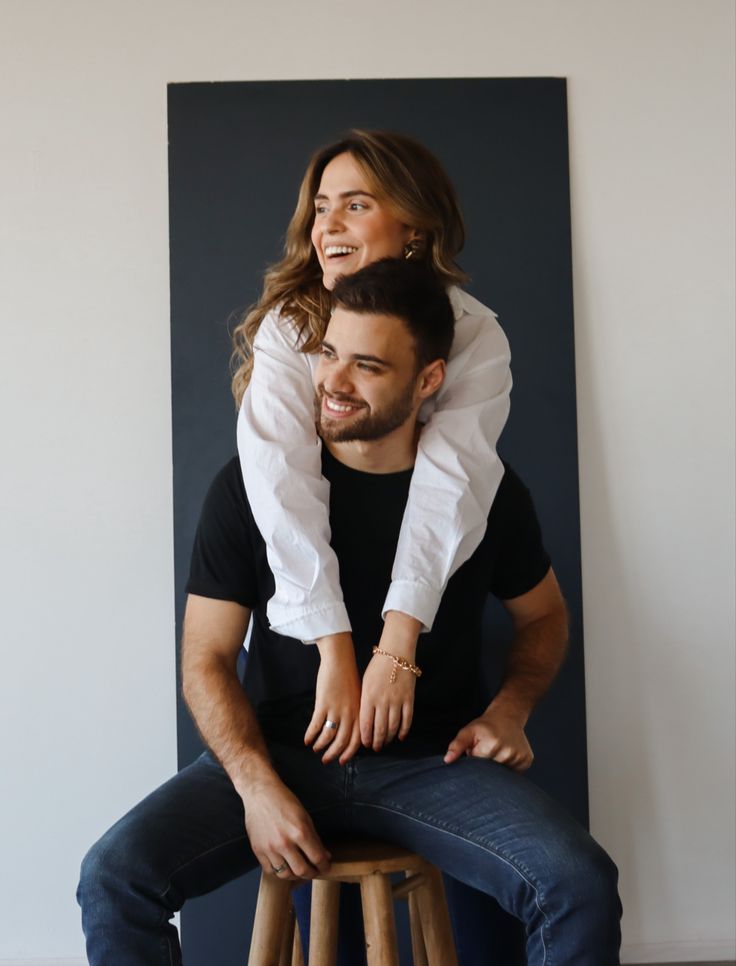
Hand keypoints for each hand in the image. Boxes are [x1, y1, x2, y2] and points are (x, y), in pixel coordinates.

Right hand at [242, 776, 330, 880]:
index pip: (317, 858)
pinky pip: (270, 870)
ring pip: (285, 874)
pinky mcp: (258, 850)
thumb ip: (314, 838)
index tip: (326, 867)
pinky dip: (279, 871)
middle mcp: (284, 843)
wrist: (260, 793)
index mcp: (300, 832)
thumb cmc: (284, 801)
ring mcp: (270, 848)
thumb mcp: (305, 816)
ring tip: (299, 870)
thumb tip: (324, 856)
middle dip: (312, 873)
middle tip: (314, 871)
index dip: (324, 866)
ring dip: (295, 875)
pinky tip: (284, 865)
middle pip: (302, 871)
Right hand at [304, 633, 361, 763]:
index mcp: (360, 713)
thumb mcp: (358, 698)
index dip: (348, 753)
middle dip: (333, 754)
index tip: (342, 761)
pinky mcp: (324, 704)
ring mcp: (337, 710)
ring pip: (328, 736)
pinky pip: (316, 726)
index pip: (356, 740)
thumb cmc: (349, 678)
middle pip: (342, 742)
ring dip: (320, 745)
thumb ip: (356, 714)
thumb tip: (350, 733)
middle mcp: (350, 714)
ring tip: (315, 748)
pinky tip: (307, 739)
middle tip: (326, 760)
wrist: (340, 661)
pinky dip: (311, 735)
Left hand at [360, 612, 421, 750]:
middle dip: (377, 742)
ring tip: (385, 743)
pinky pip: (407, 720)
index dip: (365, 738)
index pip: (365, 724)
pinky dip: (404, 730)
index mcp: (368, 697)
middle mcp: (382, 701)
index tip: (365, 744)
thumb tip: (363, 721)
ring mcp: (397, 700)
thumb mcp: (365, 683)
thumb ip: (364, 702)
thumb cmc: (377, 667)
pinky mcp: (409, 699)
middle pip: (379, 729)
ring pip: (393, 727)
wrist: (396, 653)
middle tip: (375, 748)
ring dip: (388, 738)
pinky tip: (400, 736)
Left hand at [443, 702, 533, 771]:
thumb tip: (447, 760)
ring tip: (497, 752)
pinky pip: (515, 772)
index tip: (478, 751)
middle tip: (488, 750)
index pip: (479, 767)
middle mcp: (508, 752)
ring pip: (503, 773)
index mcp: (492, 745)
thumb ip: (457, 746)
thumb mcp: (468, 732)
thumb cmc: (485, 726)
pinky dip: (509, 766)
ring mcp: (519, 757)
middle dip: (486, 764)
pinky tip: (507, 755)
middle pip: (492, 772)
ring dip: (498, 766)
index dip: (476, 760)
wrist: (507, 716)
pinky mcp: (527, 760)